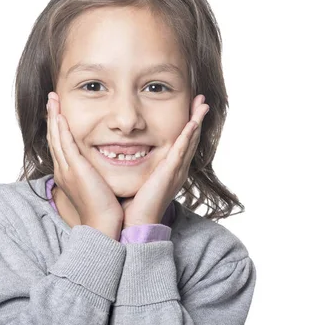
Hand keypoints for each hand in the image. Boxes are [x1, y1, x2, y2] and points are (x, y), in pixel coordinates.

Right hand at [46, 92, 123, 235]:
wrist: (103, 226)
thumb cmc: (105, 210)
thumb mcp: (98, 186)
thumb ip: (98, 174)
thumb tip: (106, 164)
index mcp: (68, 174)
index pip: (60, 144)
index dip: (58, 127)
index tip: (58, 111)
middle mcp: (63, 170)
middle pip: (54, 137)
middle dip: (52, 116)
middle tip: (51, 99)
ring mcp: (67, 169)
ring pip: (56, 137)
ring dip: (54, 116)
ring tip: (53, 99)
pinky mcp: (75, 169)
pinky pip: (65, 143)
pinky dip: (62, 127)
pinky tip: (61, 115)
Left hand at [120, 95, 208, 228]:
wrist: (134, 223)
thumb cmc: (132, 204)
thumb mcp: (137, 178)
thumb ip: (134, 164)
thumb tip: (122, 151)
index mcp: (169, 170)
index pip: (182, 142)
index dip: (188, 125)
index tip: (190, 107)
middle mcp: (176, 170)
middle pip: (190, 138)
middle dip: (197, 118)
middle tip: (202, 100)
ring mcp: (175, 172)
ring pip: (189, 141)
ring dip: (197, 121)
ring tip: (202, 104)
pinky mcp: (170, 174)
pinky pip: (181, 151)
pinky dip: (188, 136)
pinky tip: (192, 123)